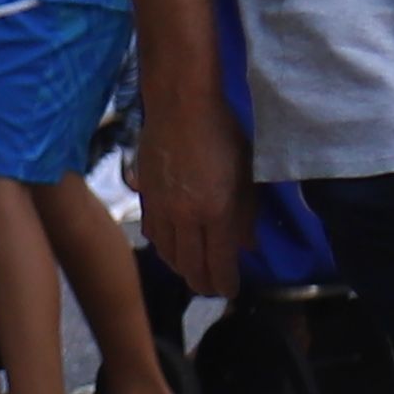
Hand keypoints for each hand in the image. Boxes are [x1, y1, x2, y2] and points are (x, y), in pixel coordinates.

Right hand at [134, 108, 248, 289]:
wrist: (180, 102)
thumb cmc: (222, 131)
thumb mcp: (247, 172)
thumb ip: (247, 213)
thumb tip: (248, 245)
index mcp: (217, 211)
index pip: (220, 263)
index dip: (225, 283)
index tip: (230, 291)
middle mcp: (186, 216)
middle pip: (190, 265)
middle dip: (202, 282)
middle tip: (210, 288)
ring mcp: (162, 207)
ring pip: (167, 252)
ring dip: (180, 267)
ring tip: (190, 272)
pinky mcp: (145, 195)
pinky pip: (152, 232)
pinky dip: (162, 246)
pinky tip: (169, 246)